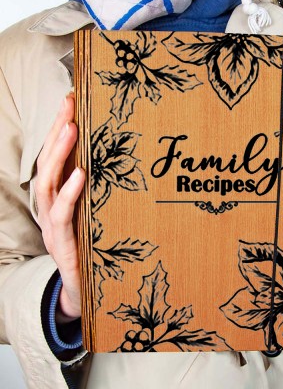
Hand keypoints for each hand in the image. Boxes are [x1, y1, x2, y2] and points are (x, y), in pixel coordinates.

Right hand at [35, 93, 84, 322]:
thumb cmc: (91, 248)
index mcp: (58, 200)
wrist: (84, 291)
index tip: (72, 101)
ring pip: (48, 184)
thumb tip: (125, 164)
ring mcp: (52, 226)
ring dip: (58, 155)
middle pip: (48, 164)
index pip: (55, 159)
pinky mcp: (62, 244)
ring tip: (70, 129)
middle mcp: (50, 208)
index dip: (59, 130)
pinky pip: (61, 215)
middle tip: (69, 105)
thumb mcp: (94, 215)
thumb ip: (99, 193)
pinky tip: (79, 175)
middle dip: (57, 133)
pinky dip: (69, 194)